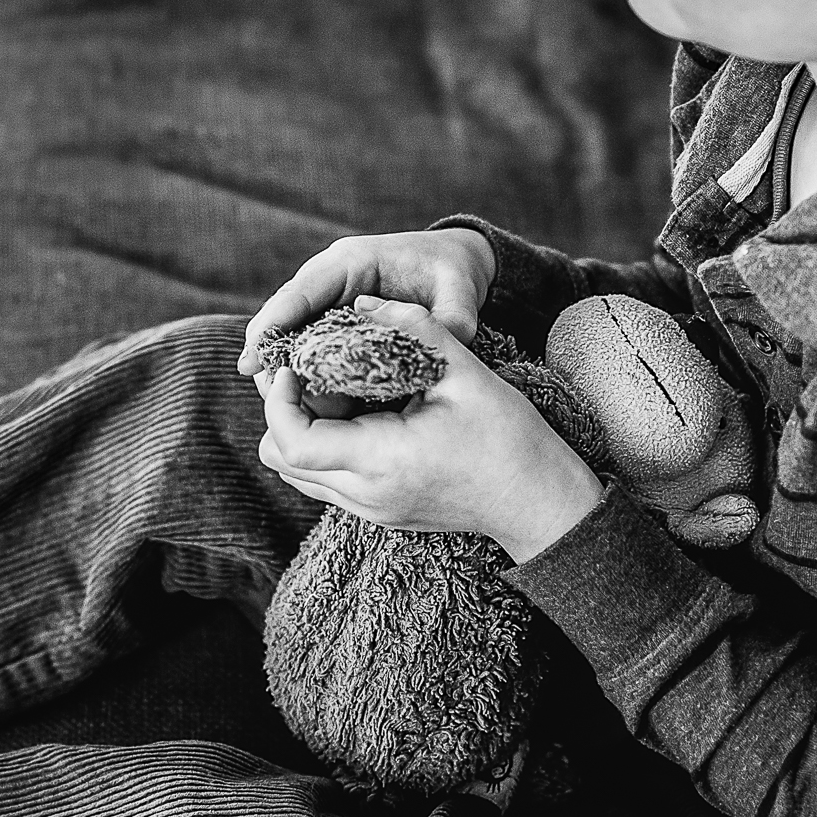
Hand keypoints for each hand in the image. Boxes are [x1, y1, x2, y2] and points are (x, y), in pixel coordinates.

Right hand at [237, 229, 497, 392]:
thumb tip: (438, 353)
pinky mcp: (331, 322)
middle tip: (268, 399)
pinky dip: (304, 377)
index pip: (300, 292)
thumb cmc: (452, 271)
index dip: (271, 326)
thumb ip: (451, 322)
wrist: (453, 264)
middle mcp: (329, 279)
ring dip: (284, 373)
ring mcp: (326, 300)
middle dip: (268, 358)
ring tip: (286, 410)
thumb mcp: (460, 292)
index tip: (250, 361)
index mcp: (352, 261)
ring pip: (288, 337)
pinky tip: (308, 407)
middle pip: (281, 317)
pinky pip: (307, 349)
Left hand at [257, 318, 603, 562]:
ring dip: (302, 430)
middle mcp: (364, 494)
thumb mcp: (465, 372)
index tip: (297, 365)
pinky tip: (360, 417)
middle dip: (284, 410)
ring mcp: (368, 509)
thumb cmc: (509, 437)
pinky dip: (325, 447)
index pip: (290, 439)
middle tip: (313, 374)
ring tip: (336, 394)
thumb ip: (413, 328)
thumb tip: (367, 305)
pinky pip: (324, 481)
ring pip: (296, 473)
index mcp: (380, 459)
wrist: (537, 501)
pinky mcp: (377, 512)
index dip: (278, 399)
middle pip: (279, 458)